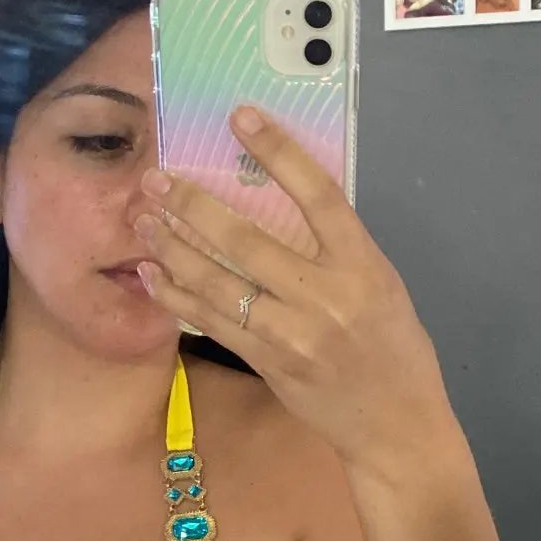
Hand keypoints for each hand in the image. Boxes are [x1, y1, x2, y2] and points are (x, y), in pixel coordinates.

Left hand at [133, 106, 458, 470]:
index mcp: (362, 265)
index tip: (241, 117)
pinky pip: (211, 322)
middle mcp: (325, 296)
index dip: (278, 151)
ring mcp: (291, 333)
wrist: (396, 423)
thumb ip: (337, 247)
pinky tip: (153, 274)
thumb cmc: (394, 347)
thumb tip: (286, 201)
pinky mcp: (267, 362)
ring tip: (144, 221)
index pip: (317, 194)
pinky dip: (177, 296)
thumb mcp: (380, 284)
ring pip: (218, 283)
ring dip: (173, 249)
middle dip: (194, 205)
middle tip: (155, 179)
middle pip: (247, 239)